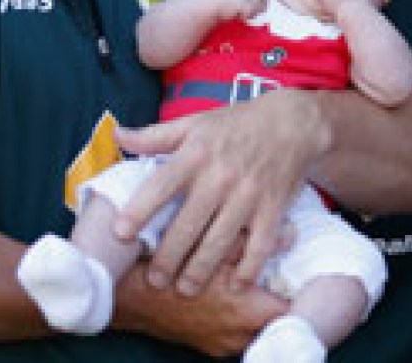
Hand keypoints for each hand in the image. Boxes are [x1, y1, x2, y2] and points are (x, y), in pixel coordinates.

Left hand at [114, 88, 329, 295]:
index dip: (139, 210)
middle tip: (154, 280)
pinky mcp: (273, 208)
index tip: (120, 233)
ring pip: (220, 240)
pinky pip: (260, 245)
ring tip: (185, 289)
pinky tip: (235, 286)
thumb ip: (155, 135)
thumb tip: (118, 135)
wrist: (293, 123)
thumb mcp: (195, 123)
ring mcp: (249, 195)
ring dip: (201, 269)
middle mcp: (221, 176)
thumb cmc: (237, 125)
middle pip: (189, 223)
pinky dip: (249, 269)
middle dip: (168, 256)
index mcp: (196, 154)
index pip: (161, 185)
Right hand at [114, 260, 286, 355]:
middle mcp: (239, 336)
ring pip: (255, 329)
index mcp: (248, 313)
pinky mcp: (207, 346)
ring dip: (259, 309)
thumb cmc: (173, 267)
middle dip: (280, 299)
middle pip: (276, 322)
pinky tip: (233, 296)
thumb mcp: (216, 249)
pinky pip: (235, 334)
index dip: (298, 292)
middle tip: (281, 275)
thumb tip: (290, 232)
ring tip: (259, 284)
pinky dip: (239, 317)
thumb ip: (254, 244)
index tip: (298, 274)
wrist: (128, 296)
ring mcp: (221, 345)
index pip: (292, 311)